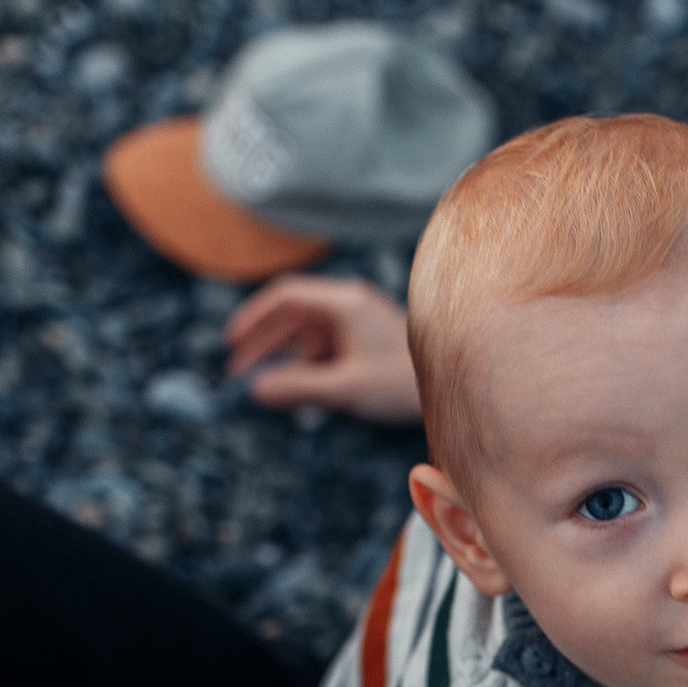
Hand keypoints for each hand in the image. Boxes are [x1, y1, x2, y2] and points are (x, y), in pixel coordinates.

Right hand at [222, 274, 423, 424]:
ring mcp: (359, 321)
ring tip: (261, 382)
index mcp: (344, 302)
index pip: (285, 296)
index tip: (232, 341)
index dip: (253, 317)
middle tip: (237, 371)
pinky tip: (292, 384)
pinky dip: (305, 362)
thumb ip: (299, 387)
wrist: (456, 386)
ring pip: (308, 333)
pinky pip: (325, 346)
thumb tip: (256, 390)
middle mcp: (350, 304)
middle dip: (263, 341)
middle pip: (293, 315)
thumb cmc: (404, 383)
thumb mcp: (346, 387)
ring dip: (282, 354)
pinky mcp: (367, 340)